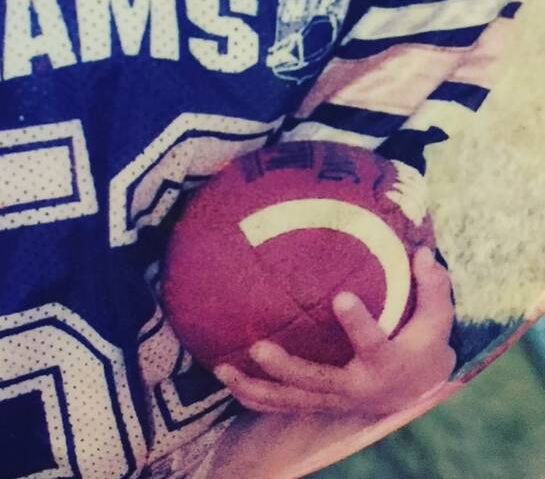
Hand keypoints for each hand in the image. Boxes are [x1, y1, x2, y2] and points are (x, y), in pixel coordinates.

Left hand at [214, 247, 456, 416]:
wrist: (415, 390)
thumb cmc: (421, 345)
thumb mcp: (435, 320)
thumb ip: (432, 288)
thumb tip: (423, 253)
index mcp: (386, 363)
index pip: (373, 344)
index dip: (357, 324)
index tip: (341, 297)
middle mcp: (356, 388)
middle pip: (318, 381)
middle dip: (286, 368)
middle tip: (259, 347)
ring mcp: (333, 399)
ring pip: (291, 399)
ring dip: (256, 387)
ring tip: (224, 368)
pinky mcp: (318, 403)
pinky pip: (282, 405)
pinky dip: (254, 397)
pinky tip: (226, 379)